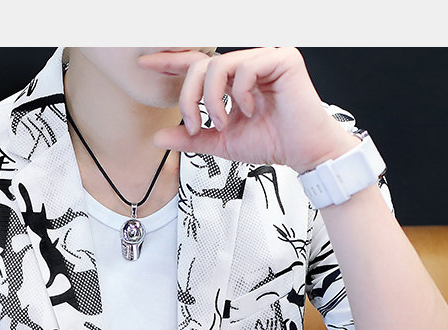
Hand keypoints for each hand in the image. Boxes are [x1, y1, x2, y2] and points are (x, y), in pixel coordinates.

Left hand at [141, 47, 358, 173]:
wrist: (303, 153)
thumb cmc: (271, 143)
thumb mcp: (222, 143)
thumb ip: (192, 138)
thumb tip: (159, 137)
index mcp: (234, 79)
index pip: (198, 63)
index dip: (171, 62)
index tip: (144, 66)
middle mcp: (248, 64)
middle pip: (203, 64)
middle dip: (190, 97)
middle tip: (195, 125)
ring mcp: (265, 58)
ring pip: (220, 64)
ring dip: (213, 99)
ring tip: (225, 123)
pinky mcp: (282, 59)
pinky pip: (245, 67)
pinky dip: (240, 94)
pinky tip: (250, 111)